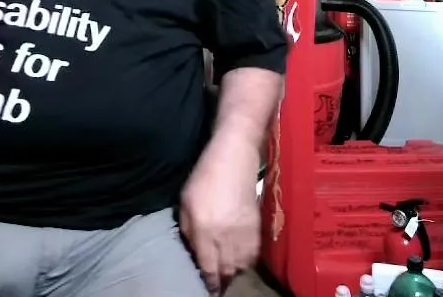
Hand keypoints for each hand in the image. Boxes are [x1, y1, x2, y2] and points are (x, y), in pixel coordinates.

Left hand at [179, 135, 261, 294]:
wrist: (235, 159)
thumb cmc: (204, 178)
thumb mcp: (185, 204)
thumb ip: (188, 232)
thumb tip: (194, 254)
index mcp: (204, 231)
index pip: (208, 268)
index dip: (208, 283)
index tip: (206, 290)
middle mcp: (225, 237)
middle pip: (226, 271)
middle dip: (221, 281)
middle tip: (215, 285)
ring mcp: (244, 233)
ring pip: (241, 266)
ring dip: (233, 273)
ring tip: (226, 274)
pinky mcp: (257, 228)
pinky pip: (252, 255)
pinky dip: (245, 262)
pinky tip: (239, 260)